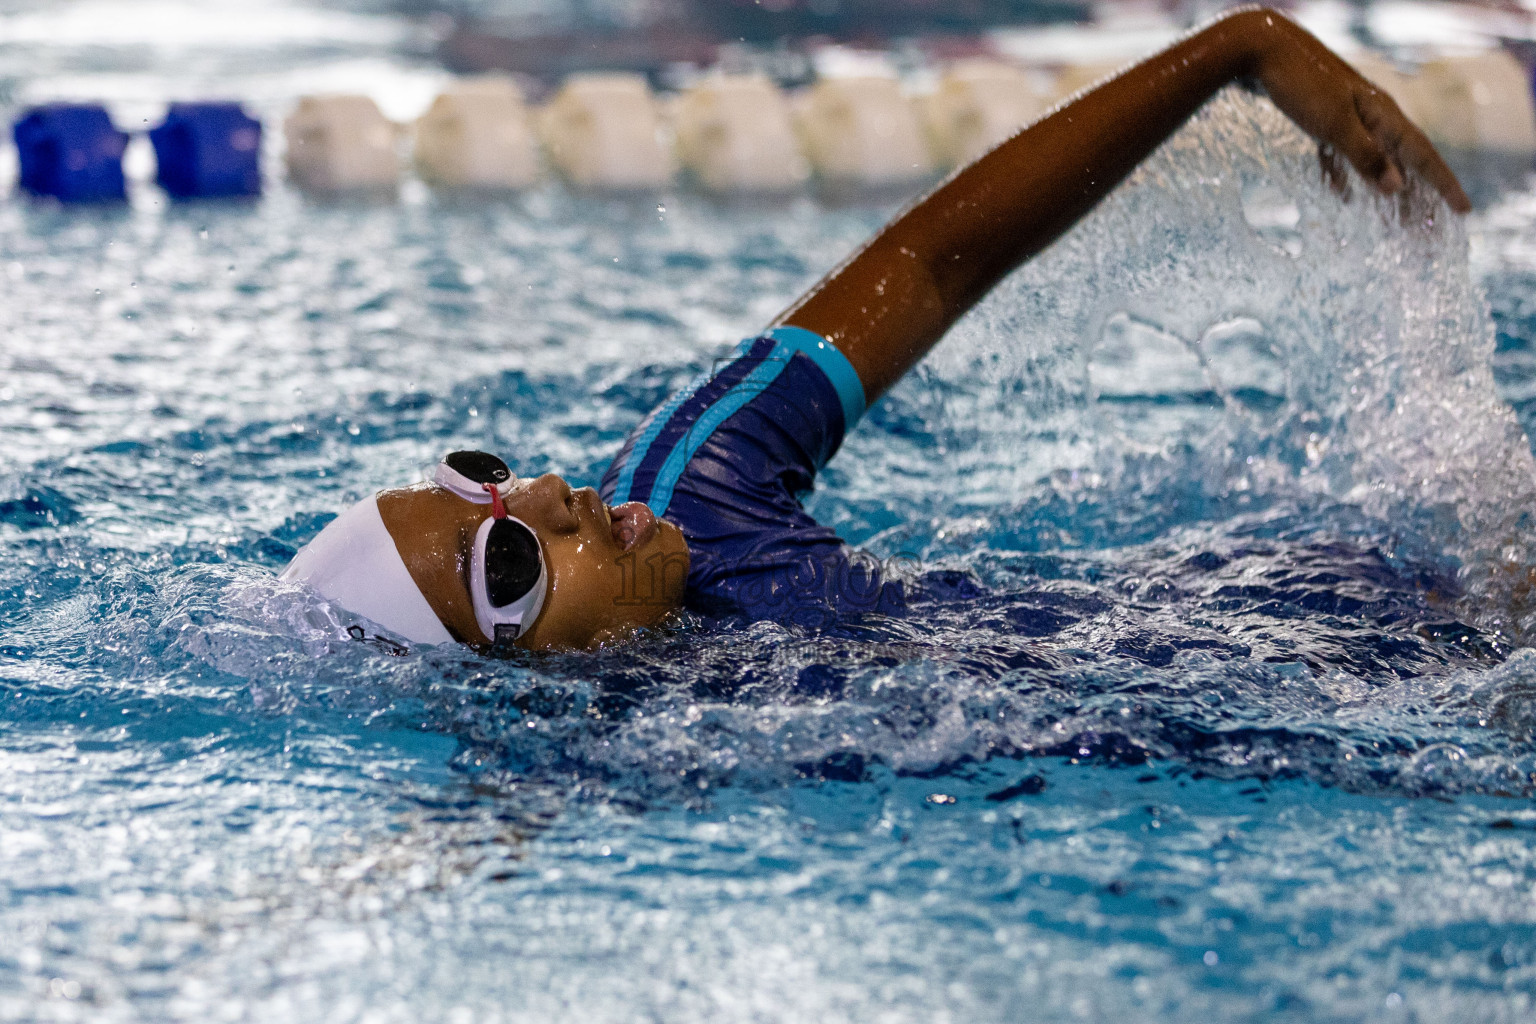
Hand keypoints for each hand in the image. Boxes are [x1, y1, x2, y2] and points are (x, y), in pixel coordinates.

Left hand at [1245, 10, 1470, 211]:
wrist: (1263, 49)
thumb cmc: (1301, 85)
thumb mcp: (1334, 124)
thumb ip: (1365, 155)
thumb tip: (1396, 188)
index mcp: (1384, 116)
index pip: (1424, 156)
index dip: (1445, 185)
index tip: (1464, 211)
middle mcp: (1374, 115)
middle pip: (1404, 163)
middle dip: (1419, 199)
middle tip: (1429, 235)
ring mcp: (1350, 116)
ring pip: (1377, 160)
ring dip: (1387, 191)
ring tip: (1398, 224)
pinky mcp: (1324, 118)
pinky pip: (1343, 154)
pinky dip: (1345, 176)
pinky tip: (1343, 196)